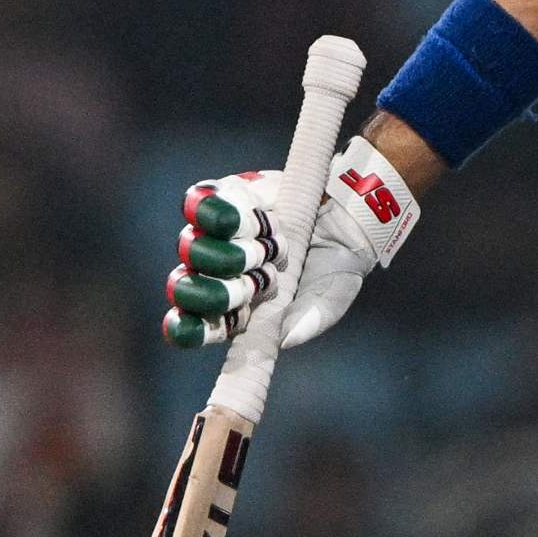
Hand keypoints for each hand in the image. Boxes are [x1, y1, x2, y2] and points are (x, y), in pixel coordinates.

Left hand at [164, 138, 419, 350]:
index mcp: (241, 302)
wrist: (350, 211)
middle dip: (221, 289)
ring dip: (235, 251)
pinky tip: (263, 215)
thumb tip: (285, 340)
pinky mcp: (224, 196)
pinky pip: (207, 204)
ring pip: (195, 245)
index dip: (191, 328)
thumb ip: (314, 319)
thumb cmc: (336, 261)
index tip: (187, 331)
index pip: (202, 321)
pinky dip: (231, 213)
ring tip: (273, 247)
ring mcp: (217, 233)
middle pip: (189, 284)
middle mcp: (220, 269)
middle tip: (260, 284)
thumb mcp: (333, 295)